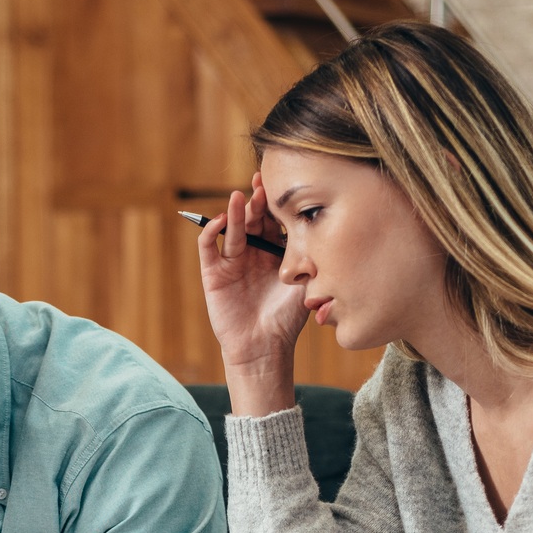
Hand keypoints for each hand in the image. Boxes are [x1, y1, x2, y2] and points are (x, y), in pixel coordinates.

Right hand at [197, 174, 307, 416]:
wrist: (265, 347)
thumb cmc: (287, 319)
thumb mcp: (305, 283)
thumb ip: (310, 257)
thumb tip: (324, 227)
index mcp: (274, 253)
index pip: (273, 220)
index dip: (274, 203)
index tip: (280, 185)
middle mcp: (252, 253)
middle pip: (251, 219)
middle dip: (256, 202)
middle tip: (261, 186)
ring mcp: (231, 262)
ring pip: (231, 229)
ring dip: (234, 212)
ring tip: (239, 197)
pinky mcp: (213, 275)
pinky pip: (208, 248)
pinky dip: (210, 233)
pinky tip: (219, 222)